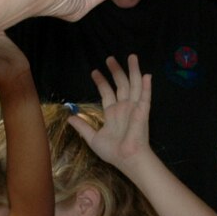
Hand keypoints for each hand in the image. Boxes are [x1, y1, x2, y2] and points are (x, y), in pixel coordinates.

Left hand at [67, 54, 152, 168]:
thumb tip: (70, 117)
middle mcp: (124, 107)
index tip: (94, 72)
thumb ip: (82, 127)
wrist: (126, 159)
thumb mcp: (92, 138)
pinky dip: (146, 86)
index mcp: (113, 113)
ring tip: (132, 57)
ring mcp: (134, 108)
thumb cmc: (112, 152)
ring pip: (134, 85)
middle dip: (116, 71)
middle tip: (110, 58)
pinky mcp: (142, 112)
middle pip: (121, 84)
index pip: (107, 93)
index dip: (101, 82)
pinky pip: (145, 97)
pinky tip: (146, 75)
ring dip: (133, 71)